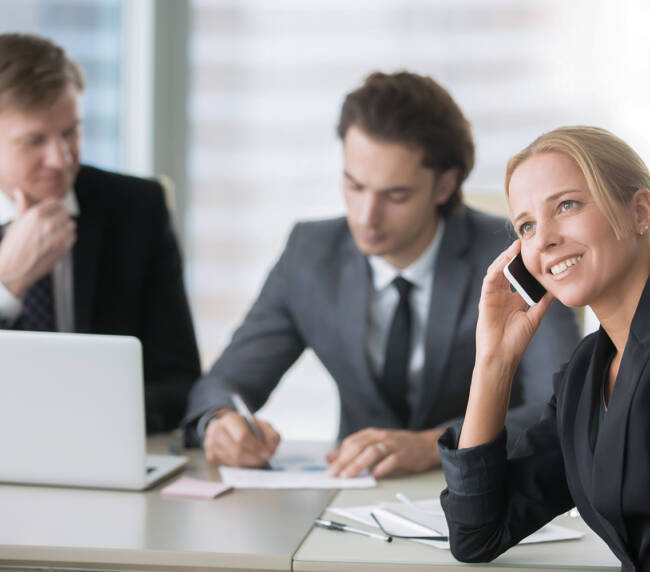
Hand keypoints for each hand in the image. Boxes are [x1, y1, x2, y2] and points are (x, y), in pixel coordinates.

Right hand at [0, 190, 75, 296]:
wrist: (15, 269)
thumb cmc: (13, 247)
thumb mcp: (16, 223)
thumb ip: (22, 205)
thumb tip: (20, 192)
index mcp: (36, 215)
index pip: (56, 202)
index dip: (54, 206)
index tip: (53, 209)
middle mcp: (48, 224)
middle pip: (65, 212)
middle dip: (60, 215)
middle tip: (54, 221)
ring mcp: (58, 237)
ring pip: (71, 224)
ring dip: (65, 226)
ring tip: (56, 231)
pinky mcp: (64, 248)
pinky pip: (73, 236)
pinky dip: (68, 236)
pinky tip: (58, 239)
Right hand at [203, 410, 280, 466]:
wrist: (226, 426)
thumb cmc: (245, 426)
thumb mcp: (260, 424)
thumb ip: (270, 433)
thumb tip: (273, 448)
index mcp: (229, 419)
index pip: (242, 436)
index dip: (256, 447)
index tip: (268, 453)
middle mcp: (216, 431)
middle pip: (237, 451)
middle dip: (255, 458)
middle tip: (266, 460)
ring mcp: (211, 445)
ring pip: (234, 461)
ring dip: (250, 464)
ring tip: (260, 461)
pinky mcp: (211, 457)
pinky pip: (230, 467)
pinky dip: (242, 467)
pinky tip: (249, 463)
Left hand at [326, 427, 444, 478]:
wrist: (425, 445)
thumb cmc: (398, 447)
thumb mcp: (374, 445)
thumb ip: (352, 452)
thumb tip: (329, 458)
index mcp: (372, 434)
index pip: (351, 442)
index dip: (340, 456)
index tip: (330, 469)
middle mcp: (381, 437)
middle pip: (359, 446)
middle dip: (345, 461)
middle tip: (335, 474)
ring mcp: (392, 445)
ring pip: (372, 452)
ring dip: (358, 464)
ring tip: (349, 475)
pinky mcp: (404, 455)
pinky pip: (391, 461)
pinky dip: (381, 469)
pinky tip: (374, 476)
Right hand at [457, 240, 554, 449]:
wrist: (501, 356)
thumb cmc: (516, 341)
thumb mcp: (535, 317)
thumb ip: (543, 301)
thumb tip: (556, 287)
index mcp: (514, 299)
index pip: (520, 276)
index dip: (526, 263)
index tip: (537, 250)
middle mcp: (503, 295)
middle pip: (508, 269)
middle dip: (515, 255)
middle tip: (526, 241)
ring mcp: (493, 296)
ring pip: (498, 270)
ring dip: (506, 257)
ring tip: (517, 246)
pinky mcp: (485, 298)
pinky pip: (490, 279)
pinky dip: (497, 268)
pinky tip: (506, 260)